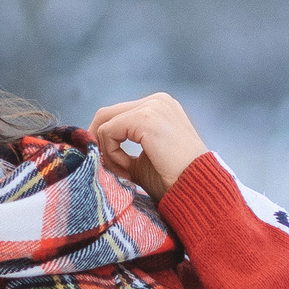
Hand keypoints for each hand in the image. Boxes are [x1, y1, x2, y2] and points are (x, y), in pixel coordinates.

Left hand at [87, 92, 209, 203]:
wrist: (197, 188)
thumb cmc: (174, 180)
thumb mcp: (143, 158)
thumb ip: (121, 146)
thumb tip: (92, 146)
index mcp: (159, 106)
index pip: (118, 114)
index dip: (105, 138)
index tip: (110, 164)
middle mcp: (157, 101)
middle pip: (107, 113)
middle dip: (98, 140)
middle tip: (101, 165)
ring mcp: (153, 107)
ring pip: (105, 121)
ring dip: (107, 151)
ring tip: (124, 172)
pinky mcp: (146, 119)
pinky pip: (109, 131)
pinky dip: (111, 153)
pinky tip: (128, 169)